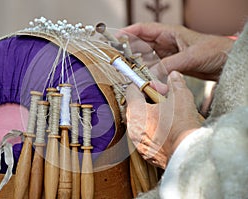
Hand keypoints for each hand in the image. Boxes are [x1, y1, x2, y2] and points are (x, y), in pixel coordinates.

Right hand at [118, 23, 233, 80]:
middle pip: (142, 44)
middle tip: (118, 59)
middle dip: (129, 50)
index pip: (144, 29)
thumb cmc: (215, 50)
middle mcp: (167, 43)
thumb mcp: (190, 56)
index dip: (129, 32)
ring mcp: (169, 54)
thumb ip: (169, 66)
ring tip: (127, 70)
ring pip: (147, 58)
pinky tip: (142, 77)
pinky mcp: (173, 65)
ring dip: (138, 64)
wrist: (227, 63)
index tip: (116, 38)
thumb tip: (152, 78)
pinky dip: (148, 73)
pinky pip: (155, 68)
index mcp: (169, 33)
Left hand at [126, 71, 200, 167]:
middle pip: (135, 106)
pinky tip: (168, 130)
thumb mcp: (181, 97)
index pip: (131, 90)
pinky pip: (145, 137)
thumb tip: (174, 75)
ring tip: (169, 116)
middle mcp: (132, 127)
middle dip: (150, 100)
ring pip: (140, 122)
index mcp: (135, 111)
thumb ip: (175, 83)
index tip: (160, 88)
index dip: (146, 85)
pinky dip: (153, 131)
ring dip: (151, 116)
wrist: (188, 154)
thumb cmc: (181, 125)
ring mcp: (137, 142)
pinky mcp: (144, 153)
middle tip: (166, 101)